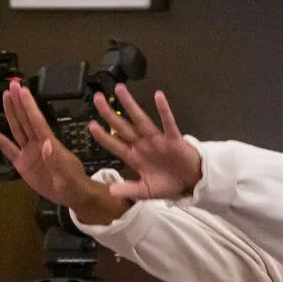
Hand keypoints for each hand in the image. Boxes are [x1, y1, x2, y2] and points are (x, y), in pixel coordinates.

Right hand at [0, 81, 122, 225]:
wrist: (71, 195)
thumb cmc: (74, 184)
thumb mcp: (68, 176)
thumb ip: (57, 161)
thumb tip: (46, 145)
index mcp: (50, 144)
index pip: (37, 121)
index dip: (29, 106)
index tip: (23, 91)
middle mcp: (37, 143)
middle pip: (26, 119)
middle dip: (19, 102)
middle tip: (13, 85)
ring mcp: (28, 151)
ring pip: (17, 128)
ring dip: (11, 112)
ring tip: (5, 96)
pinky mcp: (21, 162)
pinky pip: (6, 147)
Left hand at [91, 87, 203, 201]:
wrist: (192, 183)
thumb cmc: (168, 184)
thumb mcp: (146, 191)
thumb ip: (129, 190)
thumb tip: (111, 191)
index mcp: (135, 157)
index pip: (115, 144)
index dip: (103, 136)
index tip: (90, 125)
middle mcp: (143, 145)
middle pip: (122, 127)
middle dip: (109, 114)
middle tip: (97, 98)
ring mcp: (157, 140)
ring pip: (140, 120)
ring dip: (130, 105)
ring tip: (119, 90)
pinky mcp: (173, 139)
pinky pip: (168, 123)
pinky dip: (164, 110)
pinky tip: (158, 96)